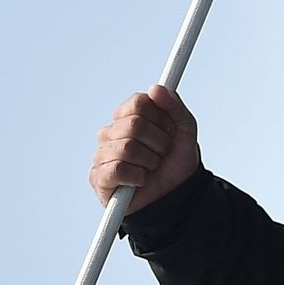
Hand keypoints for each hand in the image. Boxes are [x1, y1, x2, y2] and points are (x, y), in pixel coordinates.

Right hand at [91, 84, 200, 214]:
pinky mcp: (98, 177)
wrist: (178, 195)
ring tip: (152, 168)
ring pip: (127, 148)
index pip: (139, 103)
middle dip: (158, 142)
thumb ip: (174, 107)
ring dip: (150, 161)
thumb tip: (156, 88)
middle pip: (134, 124)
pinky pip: (118, 169)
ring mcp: (102, 154)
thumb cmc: (176, 162)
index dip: (161, 119)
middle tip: (162, 153)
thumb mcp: (185, 131)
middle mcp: (111, 133)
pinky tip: (141, 180)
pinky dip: (138, 177)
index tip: (169, 132)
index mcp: (128, 117)